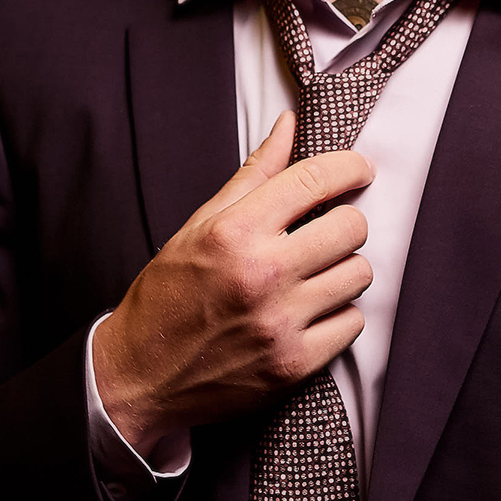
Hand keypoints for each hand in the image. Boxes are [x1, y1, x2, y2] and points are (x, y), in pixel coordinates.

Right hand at [93, 110, 373, 452]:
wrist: (140, 375)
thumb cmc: (168, 296)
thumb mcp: (199, 225)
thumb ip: (253, 174)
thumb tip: (289, 125)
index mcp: (234, 231)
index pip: (315, 180)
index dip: (349, 167)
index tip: (359, 169)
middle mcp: (261, 274)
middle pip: (351, 226)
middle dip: (344, 221)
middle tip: (326, 230)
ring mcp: (280, 322)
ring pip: (358, 274)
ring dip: (343, 268)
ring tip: (315, 274)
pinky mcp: (293, 364)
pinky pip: (353, 323)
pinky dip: (340, 315)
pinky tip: (312, 311)